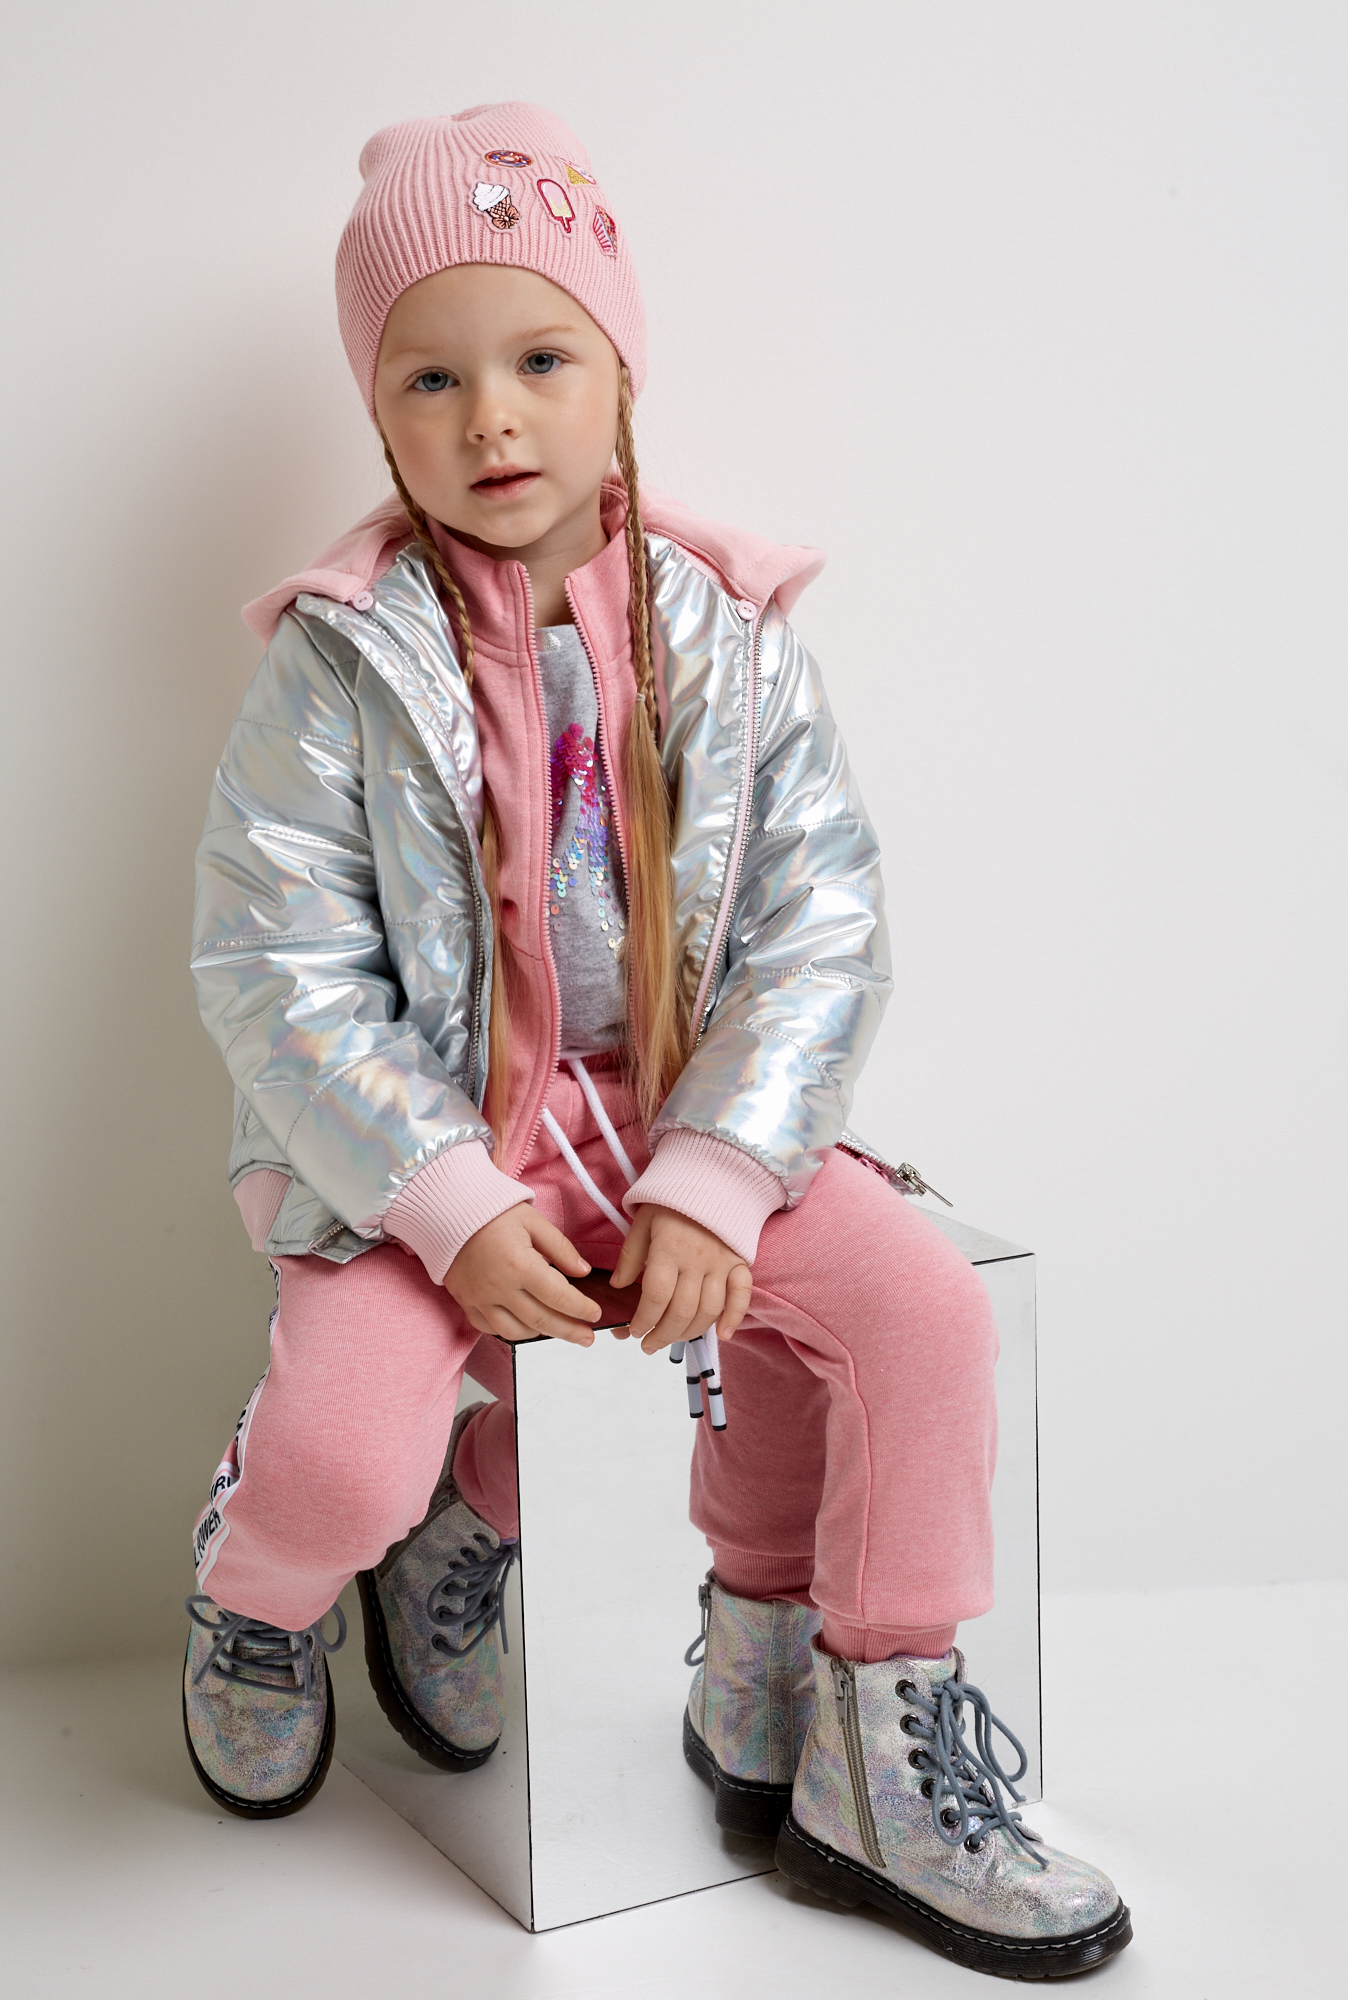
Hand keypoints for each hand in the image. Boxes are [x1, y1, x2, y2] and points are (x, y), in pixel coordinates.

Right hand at [444, 1203, 601, 1344]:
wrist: (448, 1212)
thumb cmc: (492, 1213)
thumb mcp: (533, 1221)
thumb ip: (560, 1248)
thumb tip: (583, 1271)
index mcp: (519, 1265)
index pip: (558, 1296)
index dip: (580, 1308)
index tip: (595, 1314)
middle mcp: (499, 1288)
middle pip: (541, 1320)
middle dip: (569, 1331)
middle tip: (588, 1338)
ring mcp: (480, 1299)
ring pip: (516, 1331)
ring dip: (542, 1334)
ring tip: (560, 1331)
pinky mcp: (467, 1303)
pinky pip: (490, 1329)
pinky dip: (511, 1332)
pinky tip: (527, 1327)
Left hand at [609, 1205, 752, 1354]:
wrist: (712, 1174)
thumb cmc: (671, 1199)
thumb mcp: (642, 1221)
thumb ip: (630, 1256)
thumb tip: (618, 1288)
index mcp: (669, 1248)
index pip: (656, 1296)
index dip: (644, 1320)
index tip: (634, 1330)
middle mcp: (697, 1259)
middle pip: (682, 1310)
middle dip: (662, 1334)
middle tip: (648, 1345)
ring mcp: (722, 1262)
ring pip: (709, 1309)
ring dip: (690, 1332)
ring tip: (673, 1340)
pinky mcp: (739, 1262)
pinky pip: (742, 1294)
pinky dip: (735, 1317)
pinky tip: (723, 1335)